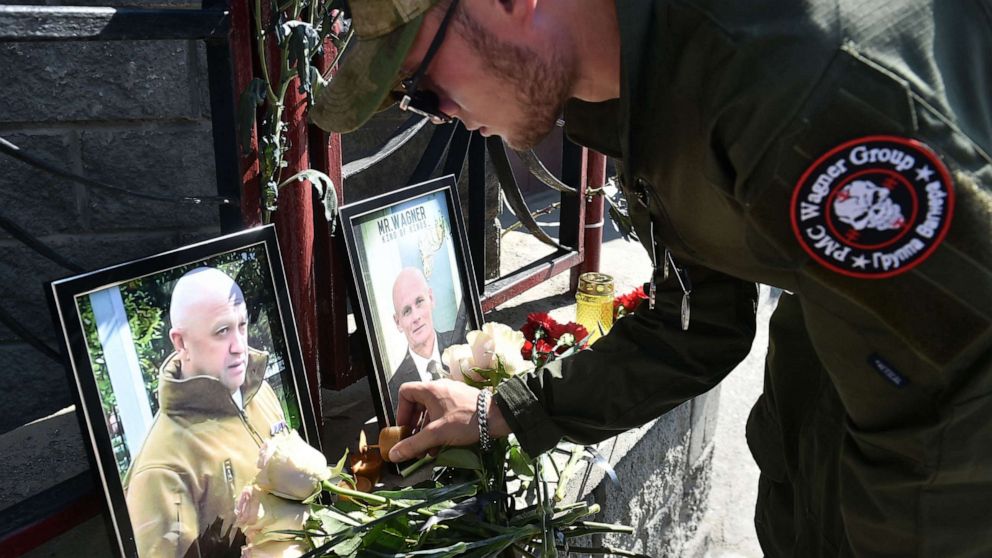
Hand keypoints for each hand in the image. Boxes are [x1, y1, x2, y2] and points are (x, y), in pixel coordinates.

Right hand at [389, 379, 509, 461]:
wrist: (497, 417)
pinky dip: (438, 428)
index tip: (404, 428)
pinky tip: (440, 446)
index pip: (405, 392)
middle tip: (414, 442)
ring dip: (426, 430)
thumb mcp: (436, 434)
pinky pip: (444, 413)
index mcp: (430, 389)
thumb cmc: (465, 421)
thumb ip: (414, 444)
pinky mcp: (462, 403)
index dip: (400, 411)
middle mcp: (440, 388)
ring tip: (427, 450)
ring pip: (431, 411)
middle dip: (414, 426)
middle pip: (417, 404)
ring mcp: (452, 394)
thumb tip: (394, 455)